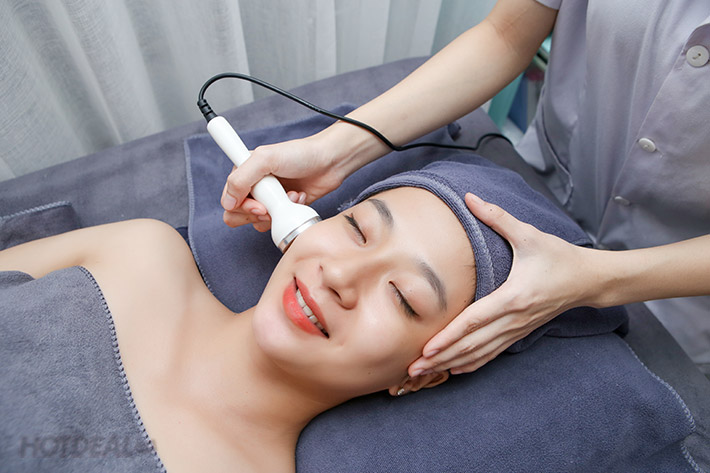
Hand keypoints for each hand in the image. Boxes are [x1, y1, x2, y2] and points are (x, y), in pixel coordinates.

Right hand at [220, 134, 346, 229]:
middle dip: (258, 214)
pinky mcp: (284, 208)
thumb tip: (227, 202)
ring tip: (290, 197)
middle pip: (239, 214)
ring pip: (258, 221)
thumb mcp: (266, 159)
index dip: (242, 207)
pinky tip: (298, 198)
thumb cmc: (300, 154)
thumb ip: (241, 179)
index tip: (260, 206)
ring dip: (275, 213)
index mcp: (244, 172)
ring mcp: (269, 198)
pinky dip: (289, 214)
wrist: (330, 161)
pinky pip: (277, 223)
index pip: (229, 199)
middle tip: (273, 207)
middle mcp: (254, 186)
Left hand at [408, 193, 594, 375]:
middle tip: (413, 369)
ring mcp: (516, 330)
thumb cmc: (558, 256)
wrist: (588, 280)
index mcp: (513, 296)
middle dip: (441, 358)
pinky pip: (491, 353)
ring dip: (450, 364)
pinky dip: (471, 364)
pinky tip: (452, 370)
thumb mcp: (529, 233)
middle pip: (471, 344)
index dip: (449, 336)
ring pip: (479, 353)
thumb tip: (470, 196)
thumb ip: (497, 217)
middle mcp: (513, 319)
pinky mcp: (519, 333)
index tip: (427, 348)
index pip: (474, 320)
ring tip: (423, 373)